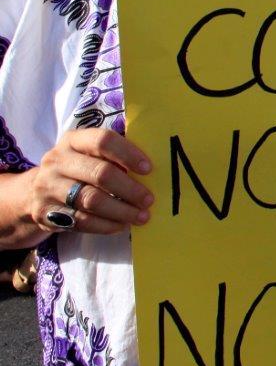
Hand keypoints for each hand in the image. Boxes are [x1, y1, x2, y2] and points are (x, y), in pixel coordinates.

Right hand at [26, 128, 152, 235]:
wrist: (34, 192)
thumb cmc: (78, 169)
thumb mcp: (89, 154)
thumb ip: (114, 155)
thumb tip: (151, 169)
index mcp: (74, 140)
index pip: (103, 140)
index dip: (128, 154)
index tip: (148, 169)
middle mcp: (57, 160)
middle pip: (100, 174)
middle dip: (130, 189)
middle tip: (149, 200)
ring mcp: (48, 186)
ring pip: (91, 200)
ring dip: (121, 211)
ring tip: (141, 216)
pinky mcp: (44, 212)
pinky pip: (81, 221)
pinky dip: (106, 225)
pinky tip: (121, 225)